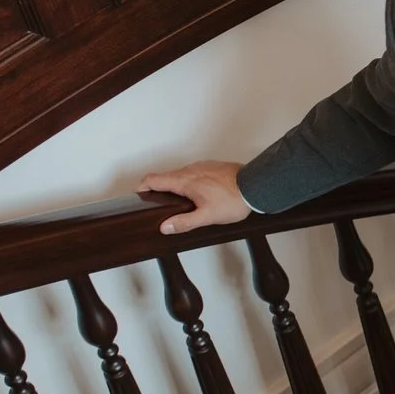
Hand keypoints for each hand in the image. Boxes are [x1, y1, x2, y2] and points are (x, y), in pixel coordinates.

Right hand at [138, 161, 252, 235]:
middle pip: (165, 176)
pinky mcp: (212, 166)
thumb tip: (164, 227)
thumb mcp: (207, 216)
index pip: (153, 179)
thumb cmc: (234, 200)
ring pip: (180, 174)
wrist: (256, 185)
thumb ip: (184, 222)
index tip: (138, 196)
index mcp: (185, 181)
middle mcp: (190, 169)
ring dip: (175, 185)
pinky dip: (189, 182)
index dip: (142, 187)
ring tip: (178, 202)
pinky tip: (197, 194)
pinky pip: (193, 172)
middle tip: (156, 203)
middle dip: (157, 188)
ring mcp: (202, 166)